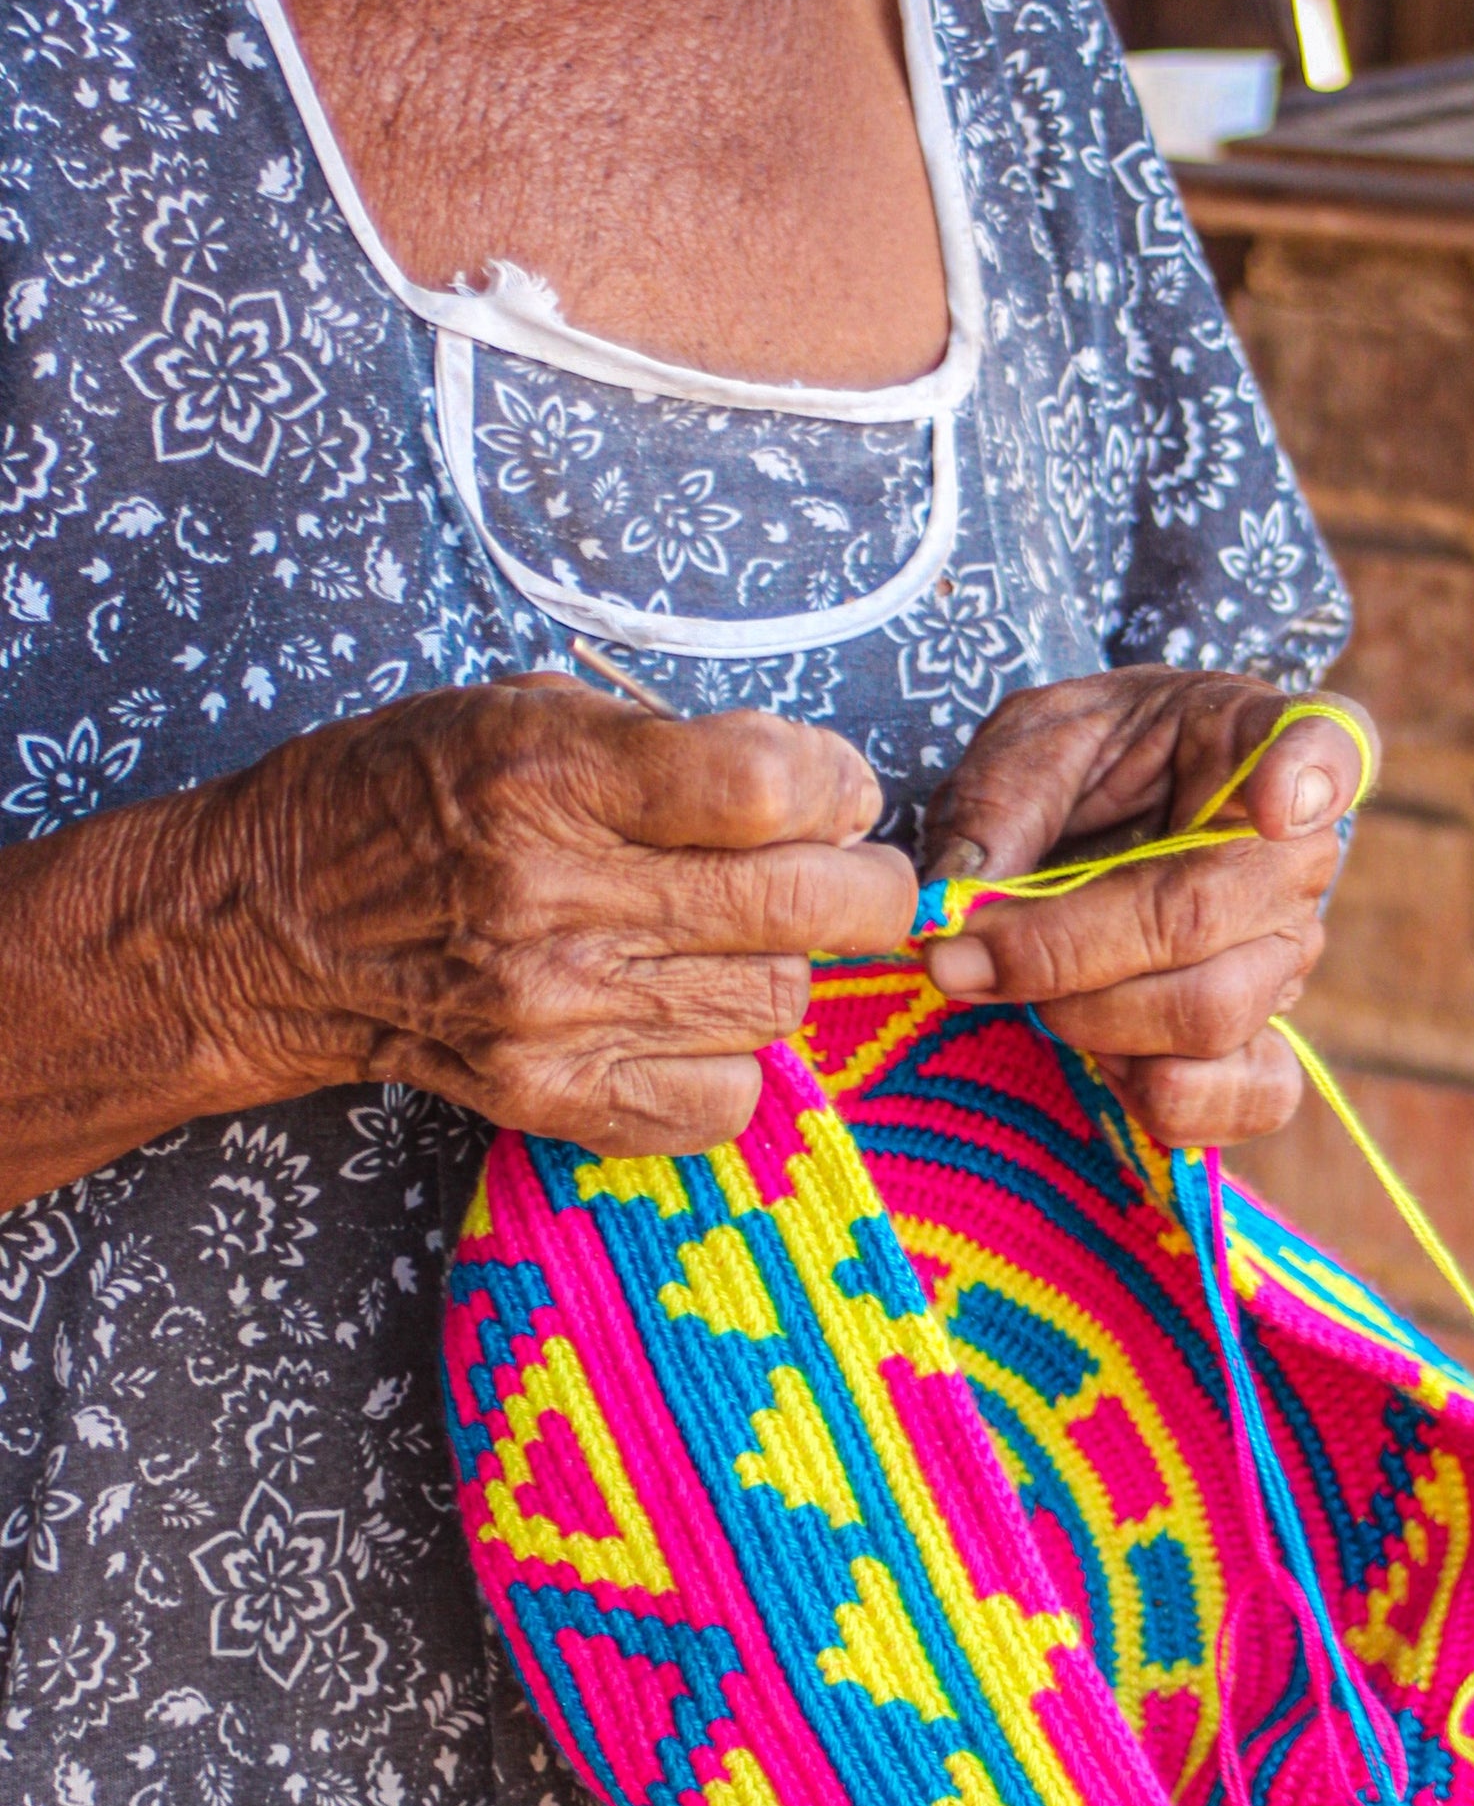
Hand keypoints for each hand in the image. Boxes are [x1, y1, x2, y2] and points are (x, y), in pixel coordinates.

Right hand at [224, 677, 915, 1154]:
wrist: (277, 924)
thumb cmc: (410, 797)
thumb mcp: (524, 707)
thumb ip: (671, 745)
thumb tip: (820, 794)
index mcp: (552, 777)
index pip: (771, 788)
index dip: (834, 784)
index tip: (829, 788)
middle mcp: (557, 902)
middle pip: (808, 908)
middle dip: (864, 886)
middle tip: (849, 874)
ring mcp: (558, 1014)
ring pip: (779, 1002)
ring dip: (781, 966)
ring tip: (724, 936)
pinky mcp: (556, 1098)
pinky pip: (728, 1097)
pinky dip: (731, 1057)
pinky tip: (684, 1013)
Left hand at [919, 668, 1374, 1148]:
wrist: (1103, 824)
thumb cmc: (1079, 765)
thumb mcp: (1026, 744)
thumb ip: (996, 806)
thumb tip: (956, 897)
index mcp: (1252, 739)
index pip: (1324, 743)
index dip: (1310, 776)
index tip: (1277, 801)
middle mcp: (1296, 852)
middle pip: (1199, 921)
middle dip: (1060, 951)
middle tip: (964, 955)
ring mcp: (1288, 952)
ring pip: (1209, 1016)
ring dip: (1086, 1020)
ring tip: (1025, 992)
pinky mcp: (1267, 1038)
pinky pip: (1252, 1097)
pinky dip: (1160, 1097)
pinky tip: (1098, 1060)